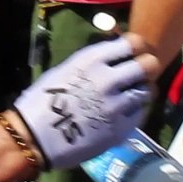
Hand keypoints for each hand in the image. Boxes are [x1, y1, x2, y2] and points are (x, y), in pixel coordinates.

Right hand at [12, 33, 159, 169]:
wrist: (34, 138)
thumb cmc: (42, 101)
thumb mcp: (65, 70)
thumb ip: (91, 63)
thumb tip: (112, 58)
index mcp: (91, 60)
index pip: (132, 43)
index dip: (135, 48)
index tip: (131, 54)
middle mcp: (108, 79)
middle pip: (147, 65)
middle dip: (145, 68)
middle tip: (138, 75)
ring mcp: (117, 105)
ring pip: (146, 90)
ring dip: (140, 90)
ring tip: (131, 95)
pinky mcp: (120, 128)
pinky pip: (140, 113)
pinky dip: (135, 111)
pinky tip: (123, 113)